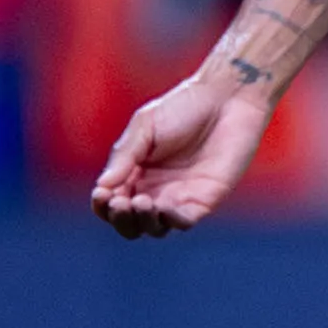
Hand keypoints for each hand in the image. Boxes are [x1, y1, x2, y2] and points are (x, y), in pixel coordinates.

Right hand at [93, 70, 272, 236]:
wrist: (226, 99)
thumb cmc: (184, 107)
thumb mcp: (144, 126)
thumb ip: (124, 155)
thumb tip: (102, 186)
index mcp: (135, 173)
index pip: (111, 202)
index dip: (102, 205)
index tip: (102, 194)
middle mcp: (155, 190)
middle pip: (130, 222)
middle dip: (120, 219)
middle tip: (120, 203)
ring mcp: (180, 196)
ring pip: (155, 227)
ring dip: (143, 222)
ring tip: (141, 202)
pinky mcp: (205, 199)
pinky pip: (184, 222)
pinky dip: (170, 221)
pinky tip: (163, 208)